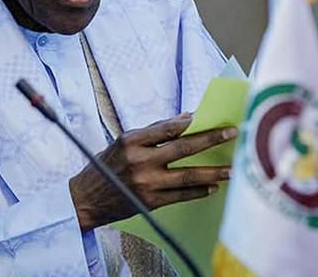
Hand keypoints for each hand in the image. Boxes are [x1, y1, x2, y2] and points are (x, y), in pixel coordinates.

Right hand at [69, 113, 236, 230]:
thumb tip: (184, 121)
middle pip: (182, 149)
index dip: (188, 123)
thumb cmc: (106, 167)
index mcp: (131, 141)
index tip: (206, 117)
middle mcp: (139, 160)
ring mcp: (146, 182)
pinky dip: (198, 191)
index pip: (166, 128)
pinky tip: (212, 187)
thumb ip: (152, 134)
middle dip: (210, 140)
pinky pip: (181, 196)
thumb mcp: (122, 143)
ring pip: (187, 176)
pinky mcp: (150, 201)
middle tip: (231, 134)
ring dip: (212, 172)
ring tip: (232, 169)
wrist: (86, 199)